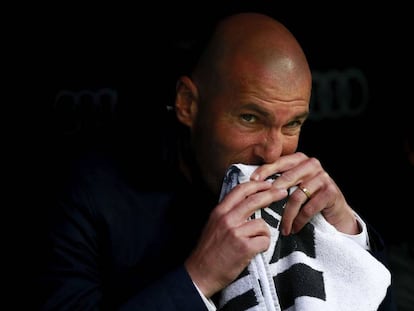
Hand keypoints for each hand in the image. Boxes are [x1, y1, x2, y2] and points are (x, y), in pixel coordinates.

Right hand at [185, 180, 287, 296]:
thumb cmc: (208, 251)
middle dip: (271, 194)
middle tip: (282, 192)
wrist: (200, 273)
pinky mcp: (244, 247)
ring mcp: (236, 233)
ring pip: (262, 224)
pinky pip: (264, 241)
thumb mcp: (213, 225)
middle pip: (255, 200)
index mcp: (219, 211)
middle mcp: (227, 219)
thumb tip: (246, 203)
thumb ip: (228, 213)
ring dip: (263, 233)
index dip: (257, 185)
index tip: (268, 184)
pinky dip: (263, 246)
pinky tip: (255, 250)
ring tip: (255, 242)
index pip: (240, 190)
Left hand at [250, 152, 358, 235]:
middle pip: (287, 178)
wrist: (335, 213)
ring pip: (297, 196)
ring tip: (282, 228)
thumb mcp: (292, 186)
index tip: (252, 182)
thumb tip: (251, 185)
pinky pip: (309, 208)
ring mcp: (323, 177)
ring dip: (287, 215)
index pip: (278, 162)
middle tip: (262, 208)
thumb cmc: (307, 199)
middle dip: (273, 195)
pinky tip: (294, 228)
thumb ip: (277, 181)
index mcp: (299, 159)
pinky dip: (299, 220)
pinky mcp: (331, 191)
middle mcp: (312, 164)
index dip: (264, 171)